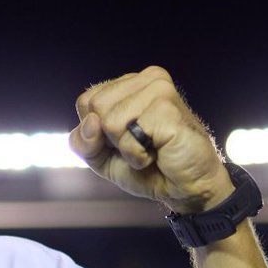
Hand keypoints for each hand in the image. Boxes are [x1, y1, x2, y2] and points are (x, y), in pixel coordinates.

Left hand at [69, 67, 233, 213]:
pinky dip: (138, 157)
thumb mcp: (102, 158)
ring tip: (151, 148)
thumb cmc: (148, 170)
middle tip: (140, 144)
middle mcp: (146, 79)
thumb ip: (82, 142)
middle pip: (95, 107)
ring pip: (110, 122)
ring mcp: (159, 90)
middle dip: (111, 139)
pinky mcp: (168, 108)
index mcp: (130, 84)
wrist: (185, 189)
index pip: (86, 101)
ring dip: (126, 149)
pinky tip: (159, 152)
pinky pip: (129, 138)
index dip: (96, 132)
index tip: (124, 141)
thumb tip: (92, 122)